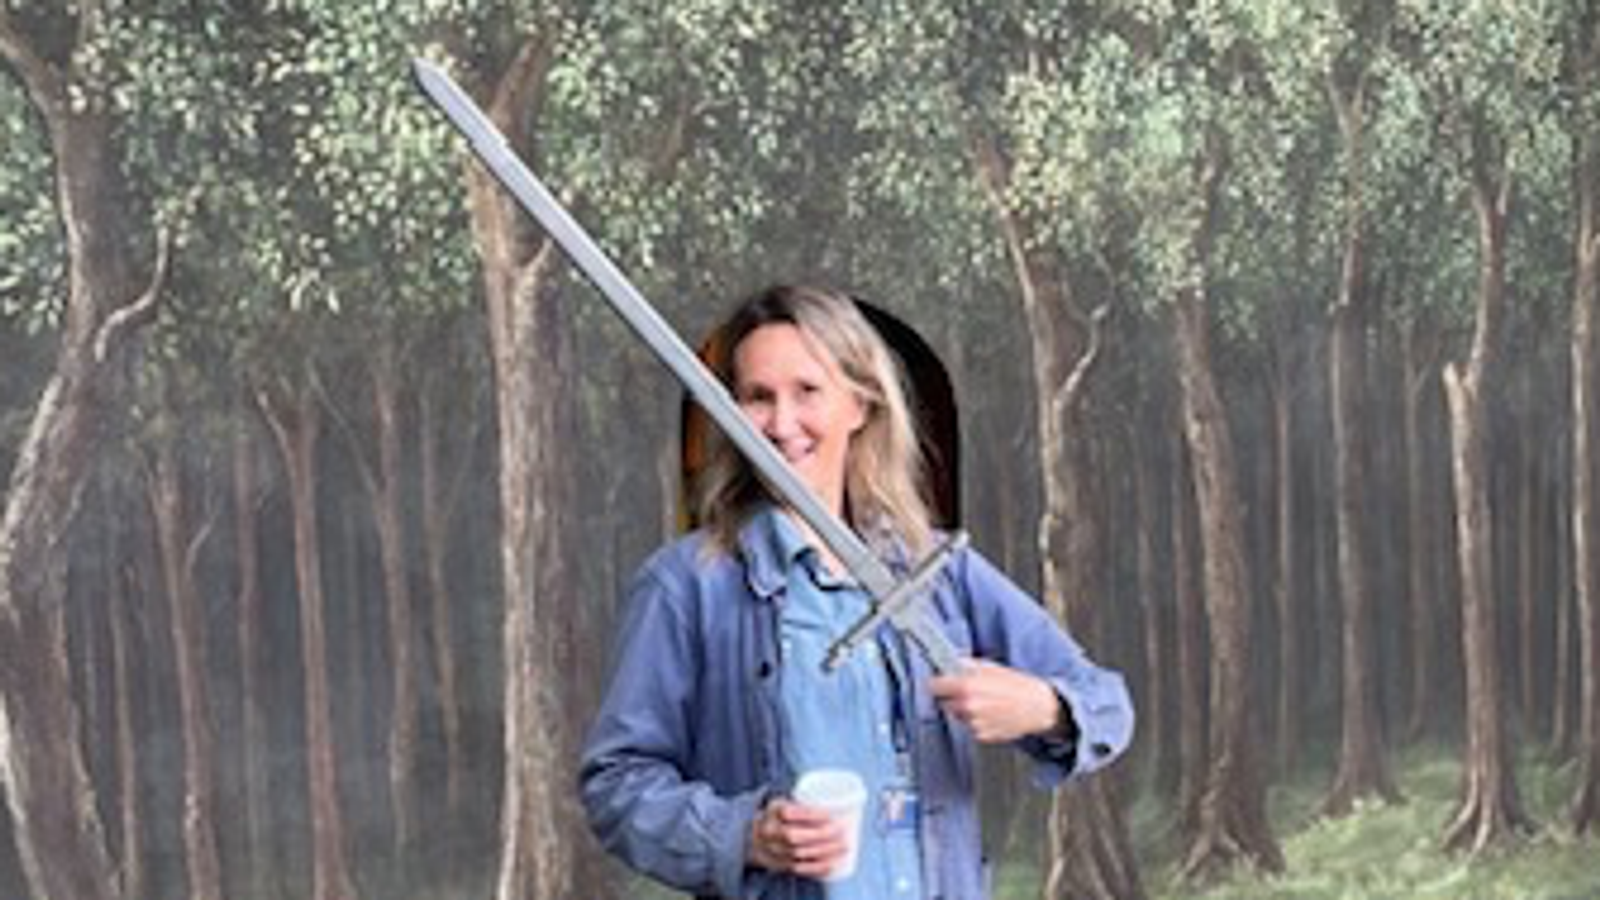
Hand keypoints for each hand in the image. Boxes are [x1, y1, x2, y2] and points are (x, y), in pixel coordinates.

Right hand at [747, 797, 849, 879]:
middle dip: (821, 835)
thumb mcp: (787, 802)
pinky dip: (818, 868)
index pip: (790, 813)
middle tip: (842, 831)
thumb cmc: (781, 816)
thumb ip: (806, 802)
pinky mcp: (780, 865)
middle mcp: (769, 832)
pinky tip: (833, 864)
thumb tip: (840, 802)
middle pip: (794, 836)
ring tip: (844, 847)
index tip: (831, 815)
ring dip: (824, 852)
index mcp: (772, 811)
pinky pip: (799, 869)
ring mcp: (773, 851)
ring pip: (799, 854)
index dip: (811, 815)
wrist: (755, 837)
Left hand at [930, 659, 1060, 743]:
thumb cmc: (1018, 686)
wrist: (1038, 707)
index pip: (933, 686)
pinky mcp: (981, 735)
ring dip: (964, 710)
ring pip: (957, 715)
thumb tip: (949, 663)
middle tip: (967, 691)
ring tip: (985, 702)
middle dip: (951, 697)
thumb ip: (965, 665)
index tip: (939, 682)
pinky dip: (976, 721)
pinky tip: (991, 713)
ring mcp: (973, 723)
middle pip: (943, 703)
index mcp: (966, 686)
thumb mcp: (990, 667)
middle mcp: (967, 706)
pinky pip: (970, 726)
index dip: (937, 683)